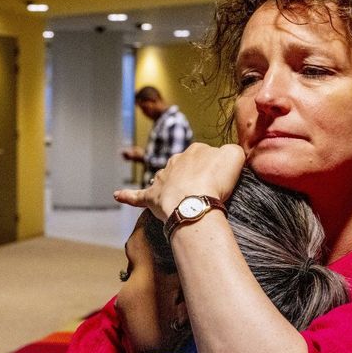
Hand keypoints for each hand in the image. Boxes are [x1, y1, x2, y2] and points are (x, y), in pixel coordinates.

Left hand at [114, 143, 244, 219]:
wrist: (195, 201)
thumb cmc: (216, 180)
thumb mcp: (234, 156)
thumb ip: (231, 151)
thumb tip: (227, 154)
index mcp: (195, 150)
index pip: (205, 154)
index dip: (214, 168)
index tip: (220, 180)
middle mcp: (175, 161)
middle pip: (184, 166)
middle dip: (192, 176)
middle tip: (205, 192)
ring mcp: (162, 178)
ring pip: (164, 179)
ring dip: (169, 185)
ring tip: (178, 197)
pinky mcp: (152, 197)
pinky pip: (137, 196)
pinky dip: (127, 196)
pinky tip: (117, 195)